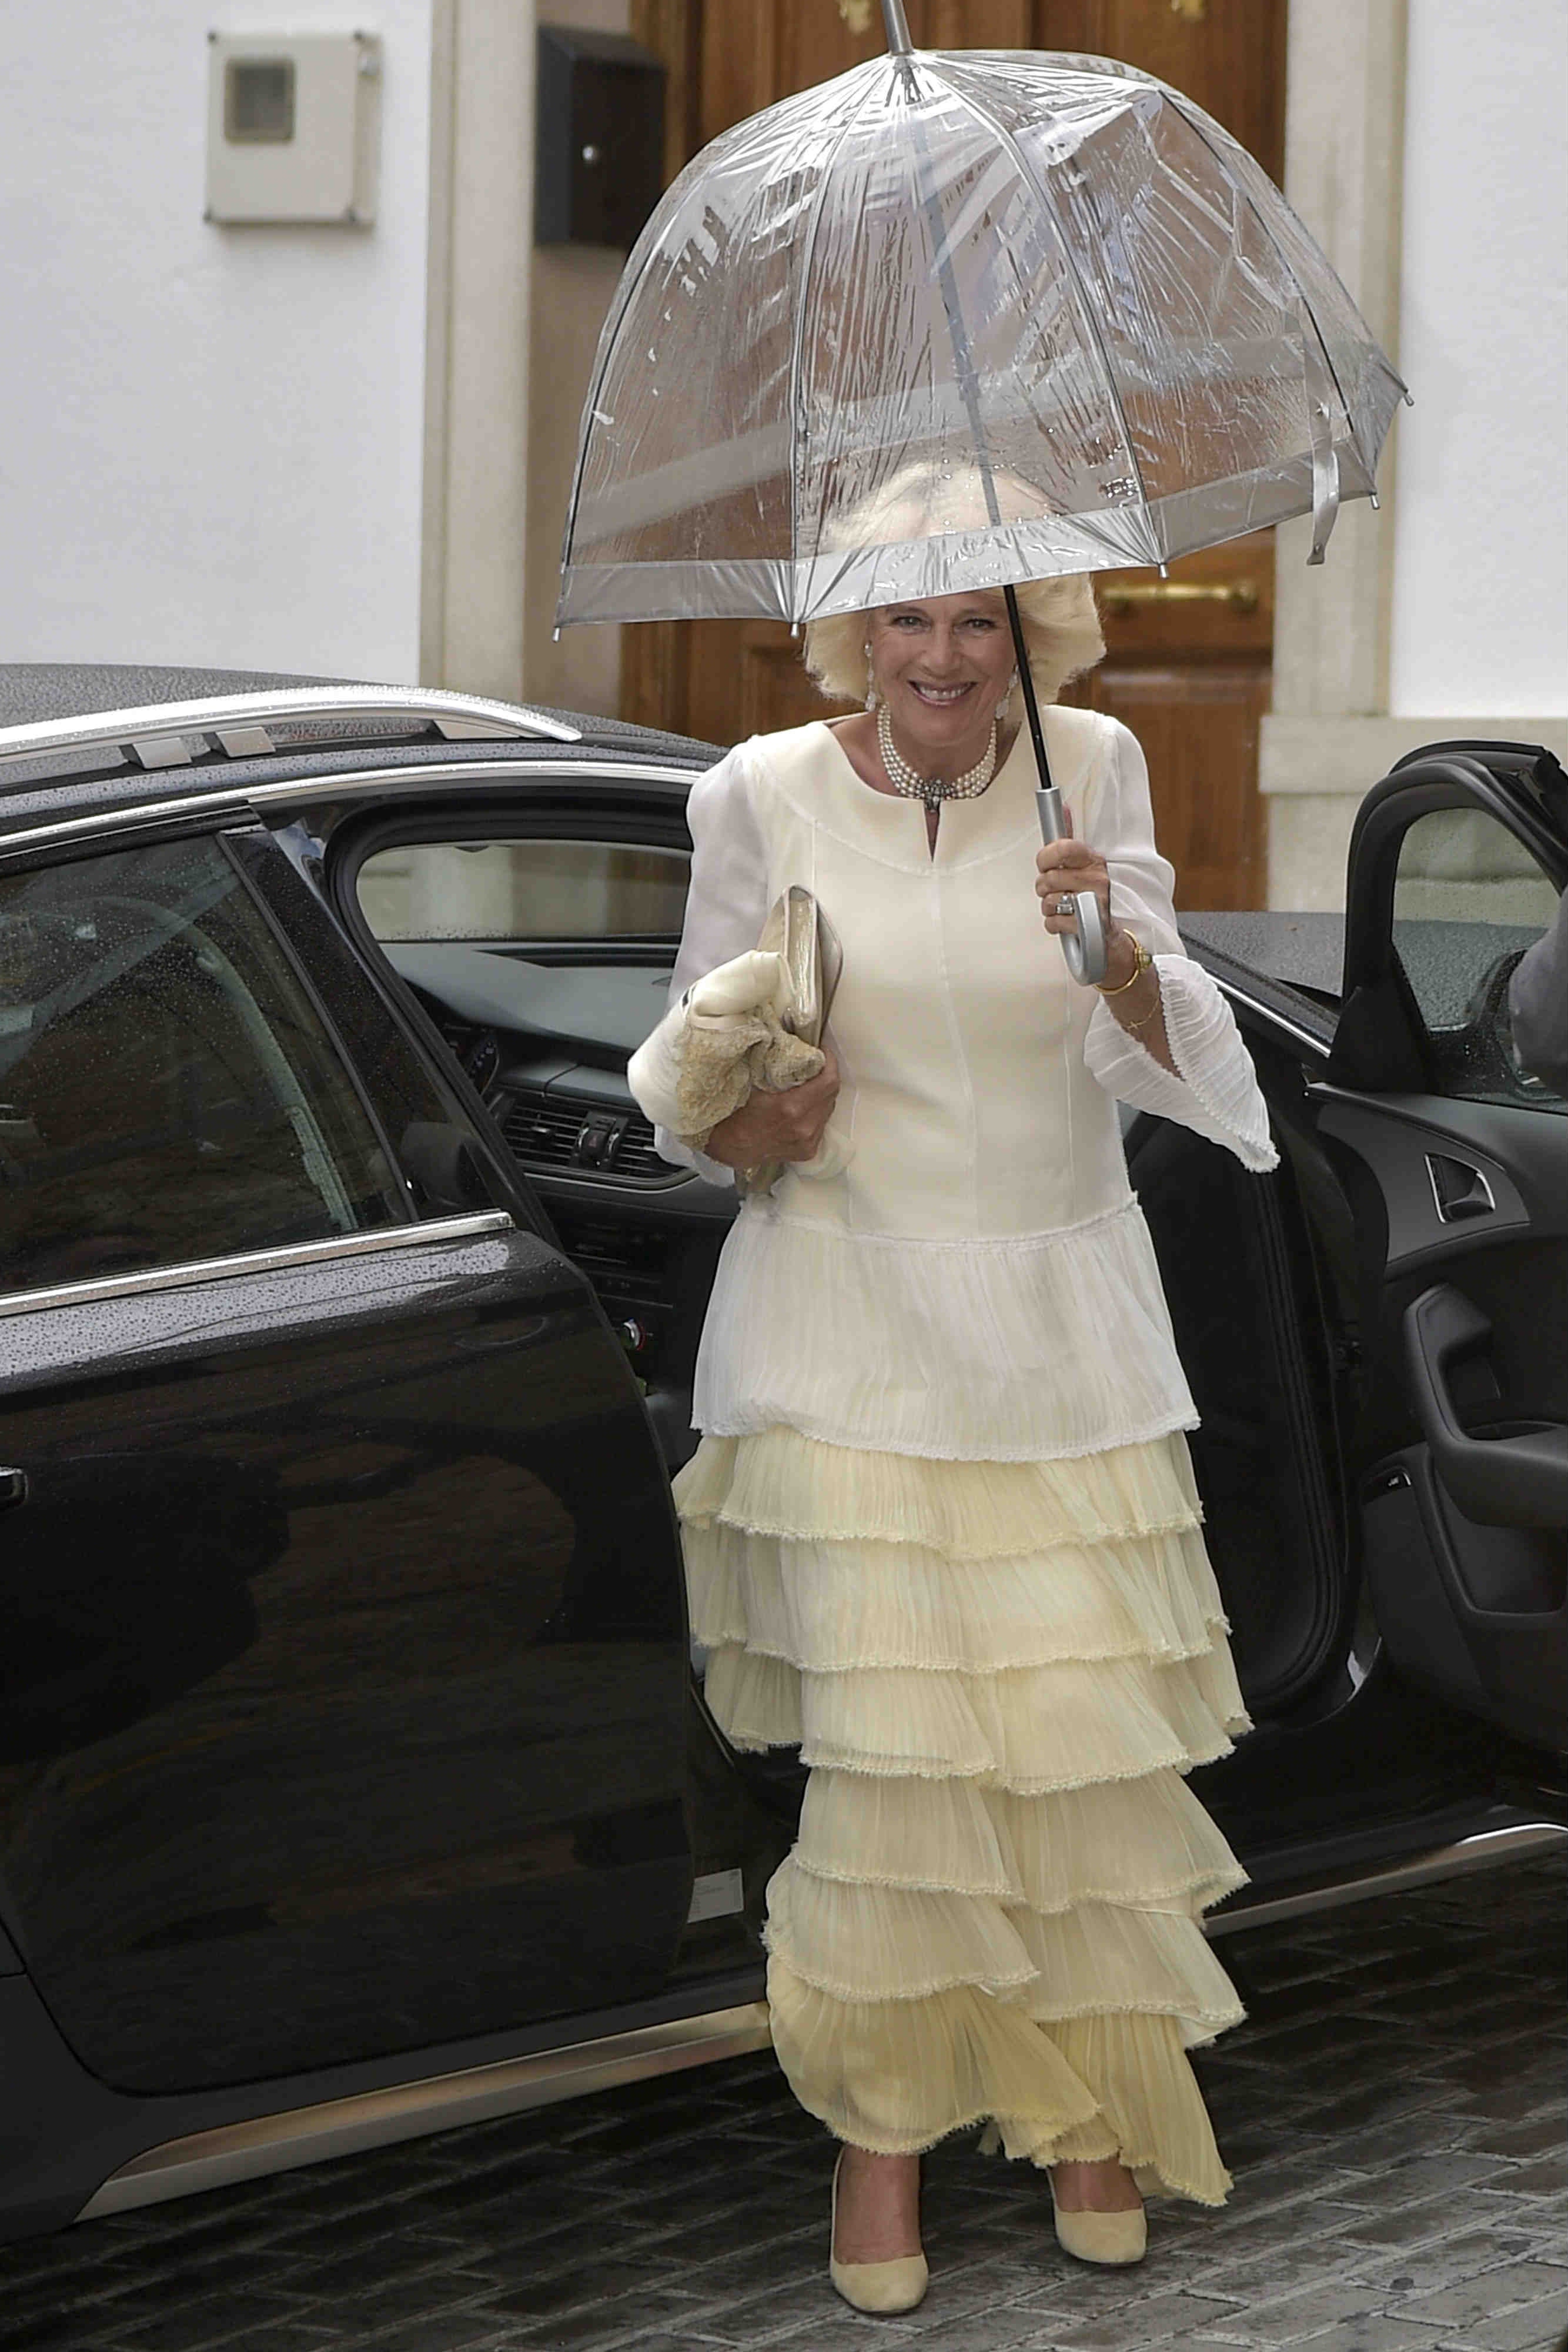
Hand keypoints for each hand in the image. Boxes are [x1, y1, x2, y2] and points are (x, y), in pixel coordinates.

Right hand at [703, 1044, 840, 1169]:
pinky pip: (820, 1126)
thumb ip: (774, 1063)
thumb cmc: (735, 1112)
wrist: (728, 1147)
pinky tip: (801, 1109)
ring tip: (807, 1087)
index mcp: (792, 1107)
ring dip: (821, 1096)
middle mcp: (804, 1126)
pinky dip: (815, 1114)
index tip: (822, 1051)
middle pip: (831, 1094)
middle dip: (825, 1076)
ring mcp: (807, 1141)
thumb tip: (786, 1039)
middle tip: (814, 1065)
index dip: (830, 1062)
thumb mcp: (751, 1080)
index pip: (829, 1080)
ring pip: (827, 1110)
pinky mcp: (806, 1151)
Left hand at [1034, 810, 1137, 985]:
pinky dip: (1054, 925)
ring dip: (1048, 908)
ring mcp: (1095, 902)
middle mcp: (1098, 879)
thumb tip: (1062, 807)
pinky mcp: (1089, 925)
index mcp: (1094, 860)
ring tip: (1062, 907)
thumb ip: (1069, 838)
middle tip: (1056, 891)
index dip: (1045, 857)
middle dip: (1044, 888)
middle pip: (1048, 878)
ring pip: (1048, 901)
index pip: (1062, 847)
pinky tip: (1066, 922)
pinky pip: (1053, 922)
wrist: (1108, 937)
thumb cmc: (1090, 897)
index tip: (1045, 865)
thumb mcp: (1083, 865)